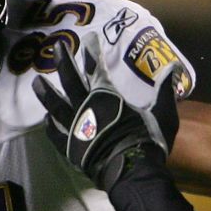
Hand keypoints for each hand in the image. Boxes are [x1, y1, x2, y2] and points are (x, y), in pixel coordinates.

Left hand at [32, 31, 180, 189]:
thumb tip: (174, 67)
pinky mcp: (71, 148)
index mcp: (106, 96)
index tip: (89, 37)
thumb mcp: (163, 114)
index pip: (96, 67)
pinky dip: (51, 125)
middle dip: (64, 61)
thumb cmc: (147, 141)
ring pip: (56, 105)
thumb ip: (165, 91)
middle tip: (58, 47)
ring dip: (47, 92)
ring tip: (37, 82)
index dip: (92, 51)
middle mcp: (85, 108)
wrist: (131, 173)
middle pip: (71, 80)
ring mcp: (75, 128)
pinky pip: (56, 133)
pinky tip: (47, 119)